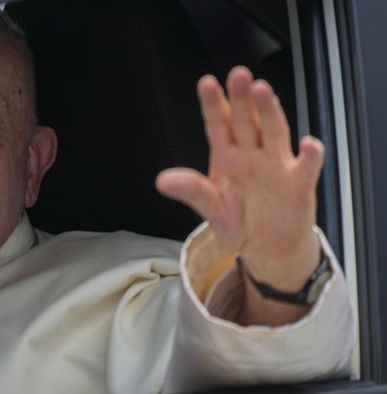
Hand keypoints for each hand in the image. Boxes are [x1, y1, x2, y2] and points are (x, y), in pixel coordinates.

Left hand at [156, 66, 323, 322]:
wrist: (267, 250)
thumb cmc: (239, 222)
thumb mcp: (210, 209)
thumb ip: (192, 191)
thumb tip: (162, 180)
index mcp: (227, 157)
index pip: (218, 125)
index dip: (213, 105)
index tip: (206, 83)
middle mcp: (252, 155)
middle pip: (246, 122)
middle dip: (242, 98)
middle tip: (238, 75)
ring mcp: (276, 166)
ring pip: (273, 133)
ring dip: (269, 112)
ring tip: (263, 90)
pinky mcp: (298, 185)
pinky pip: (305, 168)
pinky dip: (310, 156)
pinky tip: (309, 143)